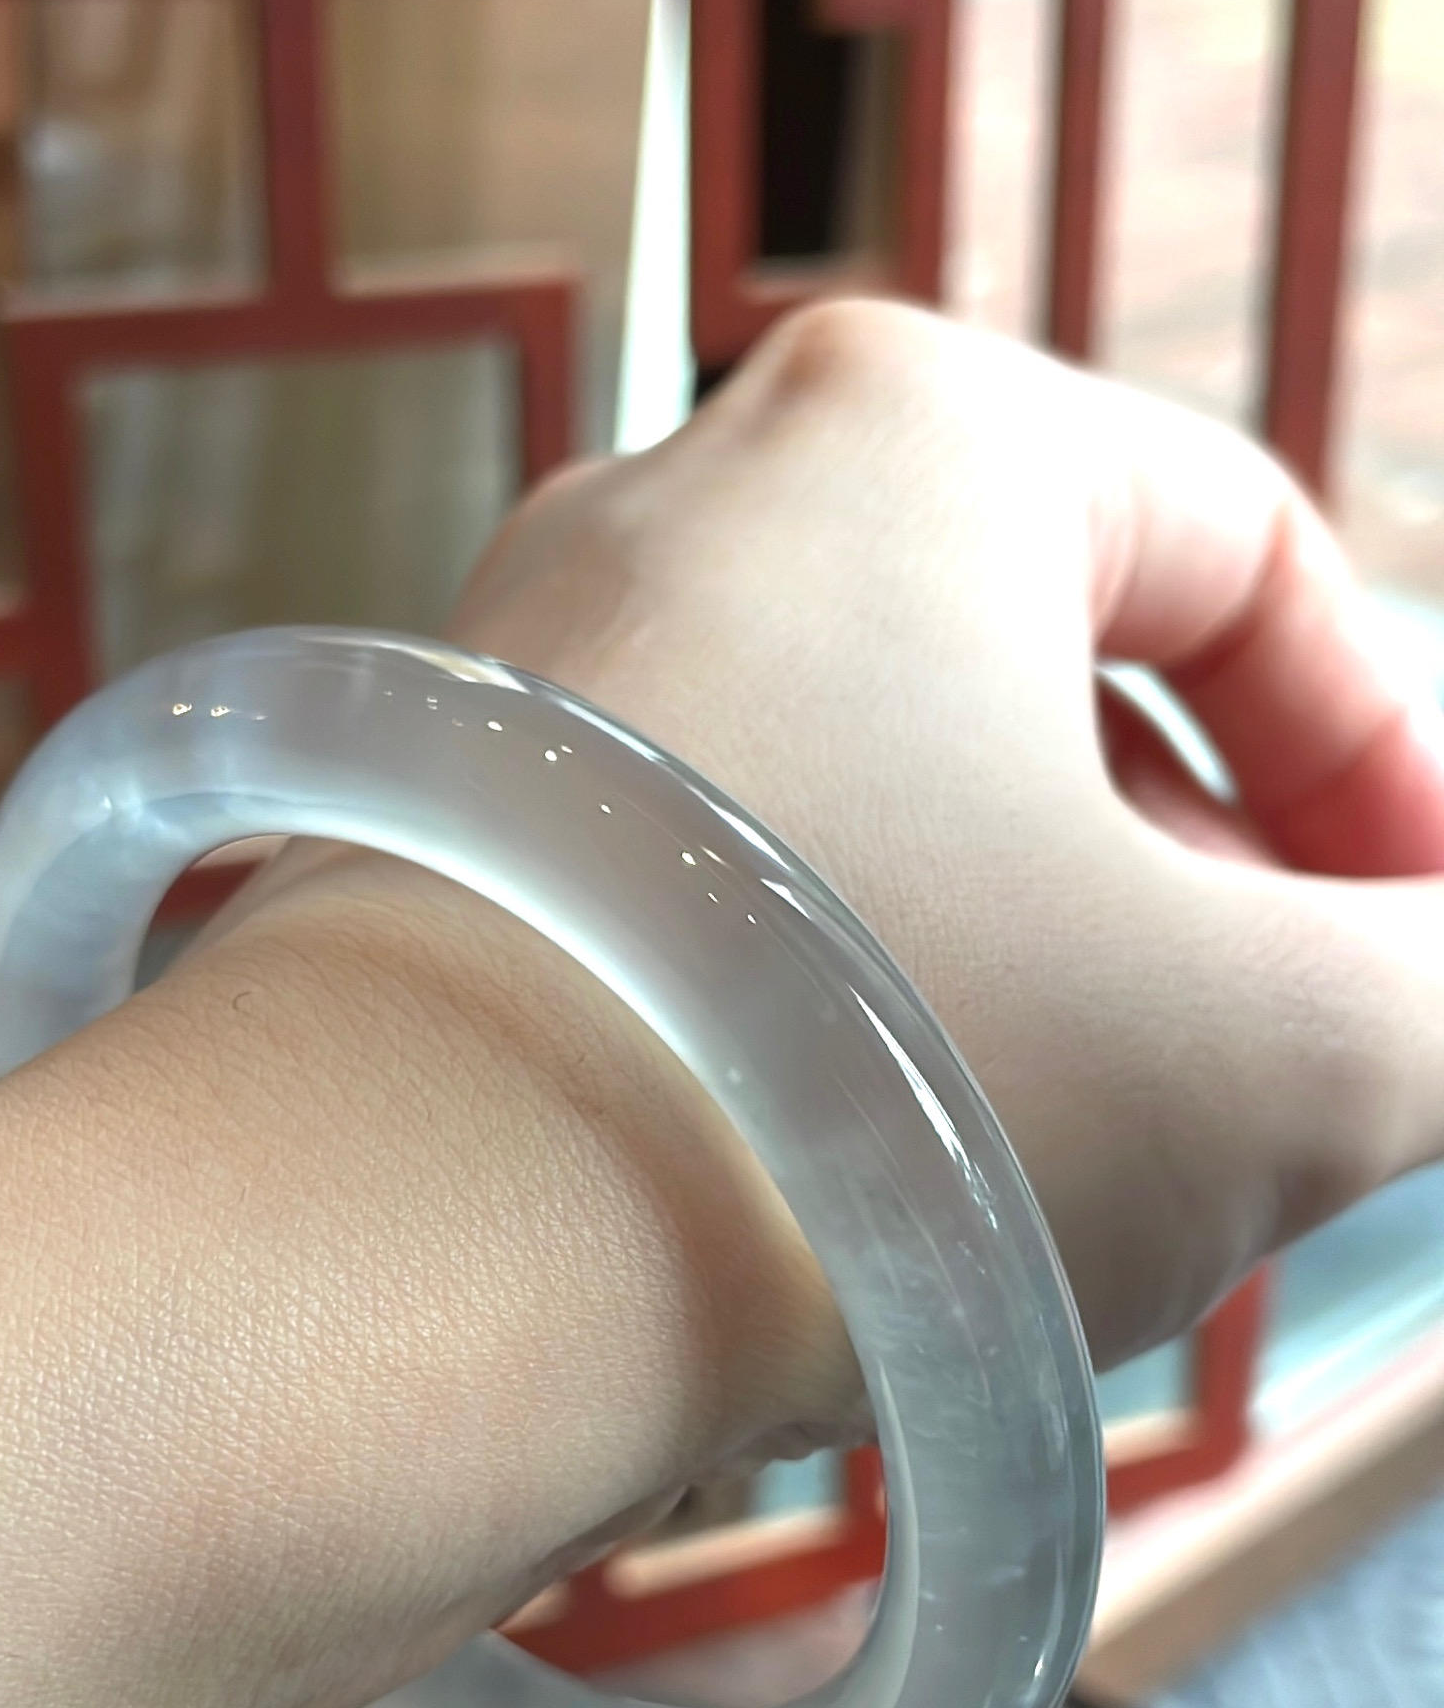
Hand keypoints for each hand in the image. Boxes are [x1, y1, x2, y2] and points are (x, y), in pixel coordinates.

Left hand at [441, 300, 1443, 1375]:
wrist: (370, 1277)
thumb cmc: (832, 1102)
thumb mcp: (1294, 1057)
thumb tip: (1434, 986)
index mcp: (903, 430)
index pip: (1250, 556)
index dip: (1384, 772)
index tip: (1418, 965)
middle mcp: (681, 503)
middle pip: (1051, 689)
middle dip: (1198, 899)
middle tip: (1258, 1098)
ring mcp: (533, 677)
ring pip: (878, 823)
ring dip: (1015, 990)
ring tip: (1045, 1186)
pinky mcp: (443, 854)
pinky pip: (716, 917)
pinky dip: (829, 1035)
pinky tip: (848, 1197)